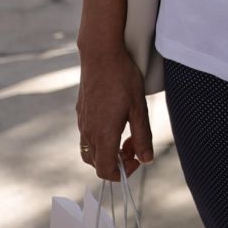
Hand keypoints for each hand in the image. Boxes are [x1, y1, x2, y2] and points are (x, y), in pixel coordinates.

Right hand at [76, 45, 153, 180]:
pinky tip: (115, 120)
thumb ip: (143, 136)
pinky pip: (87, 135)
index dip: (122, 173)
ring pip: (90, 150)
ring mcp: (82, 122)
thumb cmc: (123, 79)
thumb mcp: (139, 108)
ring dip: (108, 150)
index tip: (136, 160)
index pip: (105, 170)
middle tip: (134, 145)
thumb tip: (146, 159)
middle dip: (117, 162)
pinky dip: (101, 138)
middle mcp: (88, 132)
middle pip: (97, 163)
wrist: (100, 55)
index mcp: (103, 134)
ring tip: (126, 133)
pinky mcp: (81, 112)